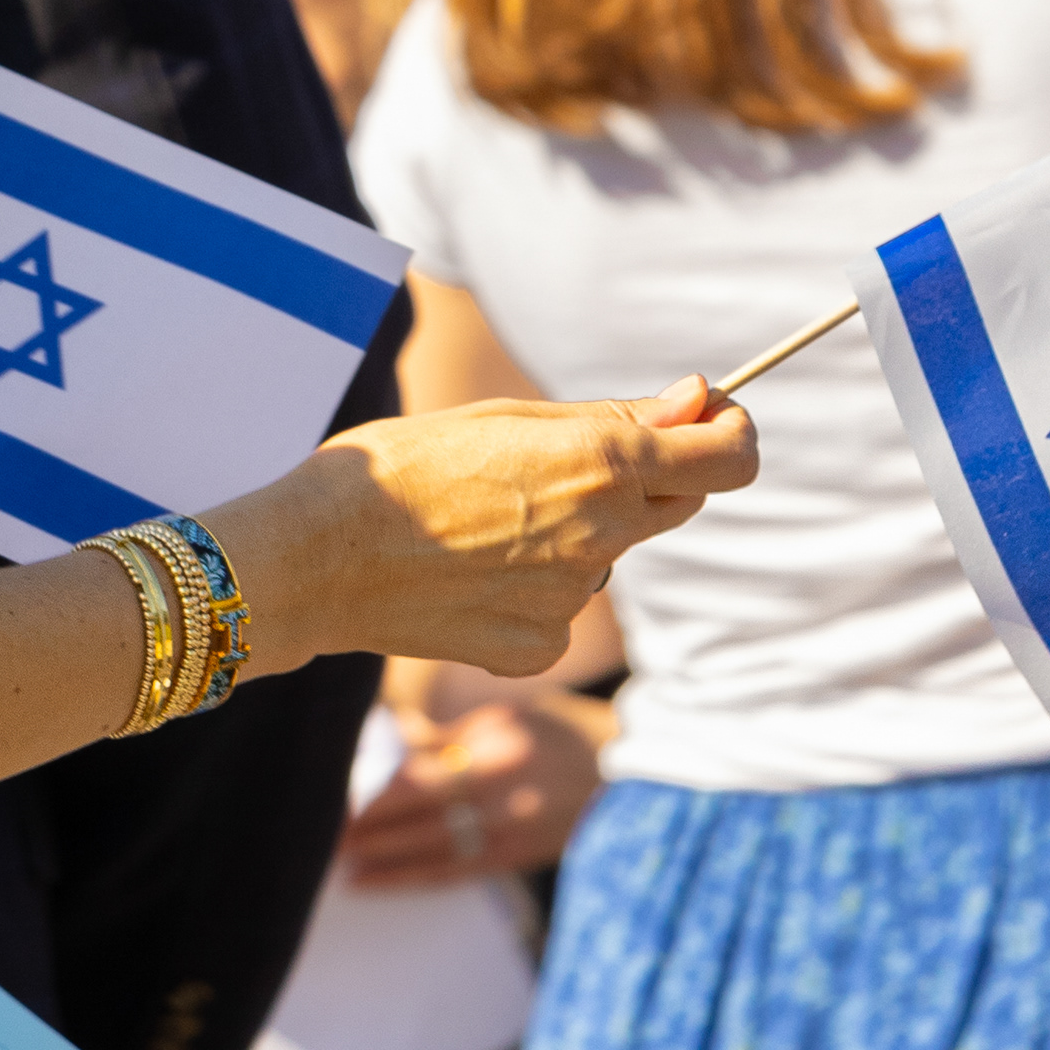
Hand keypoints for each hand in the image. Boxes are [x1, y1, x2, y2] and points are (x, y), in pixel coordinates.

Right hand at [228, 379, 753, 675]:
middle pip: (674, 504)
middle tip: (559, 463)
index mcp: (602, 464)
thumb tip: (699, 402)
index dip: (728, 435)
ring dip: (572, 534)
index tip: (704, 423)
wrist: (316, 557)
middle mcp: (603, 535)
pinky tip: (470, 572)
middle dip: (641, 480)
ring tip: (482, 520)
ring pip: (606, 555)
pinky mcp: (537, 648)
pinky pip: (561, 608)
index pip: (732, 458)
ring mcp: (573, 601)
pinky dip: (532, 588)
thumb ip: (613, 417)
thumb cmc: (402, 466)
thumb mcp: (506, 417)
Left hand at [340, 690, 608, 887]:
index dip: (372, 790)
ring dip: (378, 858)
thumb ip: (445, 739)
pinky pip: (452, 873)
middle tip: (317, 829)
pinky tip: (372, 881)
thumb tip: (385, 747)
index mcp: (497, 750)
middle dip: (365, 826)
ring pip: (429, 851)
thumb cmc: (554, 735)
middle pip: (418, 817)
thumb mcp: (503, 722)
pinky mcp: (515, 859)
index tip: (332, 794)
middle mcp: (504, 795)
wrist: (625, 775)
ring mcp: (512, 833)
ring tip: (334, 860)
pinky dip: (408, 878)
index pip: (419, 774)